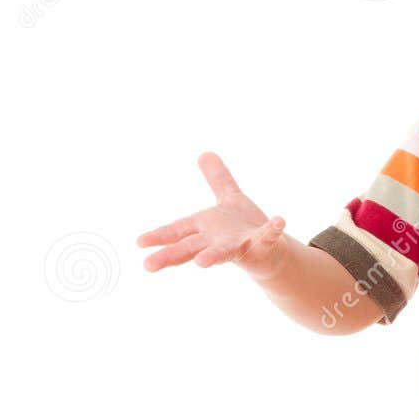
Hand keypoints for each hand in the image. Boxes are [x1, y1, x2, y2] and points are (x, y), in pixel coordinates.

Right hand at [137, 152, 286, 276]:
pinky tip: (279, 221)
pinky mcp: (263, 247)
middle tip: (148, 266)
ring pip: (223, 253)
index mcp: (205, 230)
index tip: (139, 242)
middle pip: (190, 248)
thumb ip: (218, 179)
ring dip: (213, 257)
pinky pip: (268, 238)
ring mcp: (240, 246)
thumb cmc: (244, 229)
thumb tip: (205, 153)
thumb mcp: (229, 199)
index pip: (177, 232)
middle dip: (171, 256)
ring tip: (202, 263)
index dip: (159, 236)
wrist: (272, 253)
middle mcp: (218, 241)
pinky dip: (272, 230)